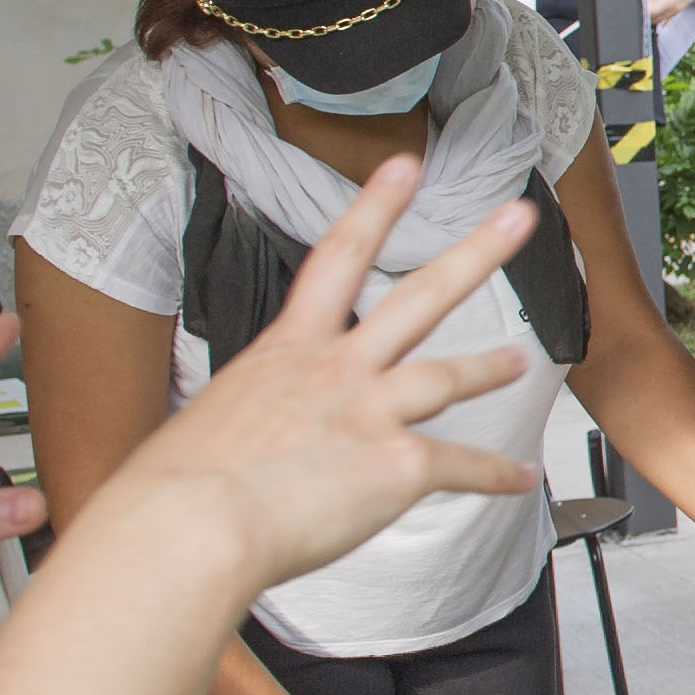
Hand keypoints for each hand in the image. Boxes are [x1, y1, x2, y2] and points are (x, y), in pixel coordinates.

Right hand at [86, 159, 546, 599]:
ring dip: (487, 366)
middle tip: (515, 219)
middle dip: (475, 253)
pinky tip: (520, 476)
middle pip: (419, 297)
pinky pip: (463, 464)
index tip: (405, 169)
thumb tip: (238, 449)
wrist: (188, 525)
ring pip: (447, 375)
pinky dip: (498, 473)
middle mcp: (335, 371)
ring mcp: (371, 411)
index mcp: (284, 353)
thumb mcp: (204, 426)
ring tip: (516, 360)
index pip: (338, 257)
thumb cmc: (173, 491)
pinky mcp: (397, 464)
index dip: (376, 207)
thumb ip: (244, 422)